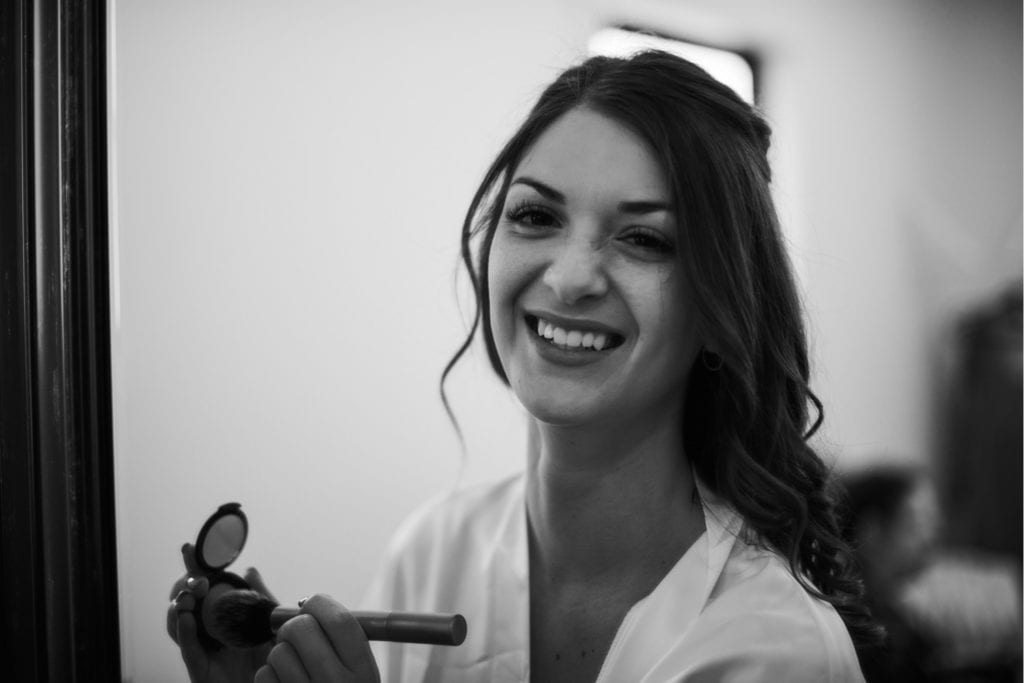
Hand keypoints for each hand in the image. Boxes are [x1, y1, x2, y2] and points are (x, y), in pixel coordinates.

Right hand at [166, 543, 272, 682]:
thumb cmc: (273, 659)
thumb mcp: (272, 622)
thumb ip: (261, 596)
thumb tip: (250, 570)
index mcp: (221, 616)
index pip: (202, 587)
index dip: (193, 568)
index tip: (189, 549)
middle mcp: (207, 631)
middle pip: (184, 601)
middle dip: (185, 585)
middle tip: (199, 581)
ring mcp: (202, 650)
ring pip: (177, 624)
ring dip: (179, 605)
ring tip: (188, 596)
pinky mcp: (200, 670)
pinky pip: (188, 650)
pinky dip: (184, 631)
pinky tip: (187, 618)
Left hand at [255, 594, 380, 682]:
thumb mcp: (358, 671)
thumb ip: (342, 638)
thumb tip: (305, 602)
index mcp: (363, 671)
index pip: (339, 619)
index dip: (319, 603)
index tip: (310, 605)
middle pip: (300, 628)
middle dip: (293, 627)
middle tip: (298, 638)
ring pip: (277, 652)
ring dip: (280, 656)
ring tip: (294, 669)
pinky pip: (264, 676)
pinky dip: (269, 677)